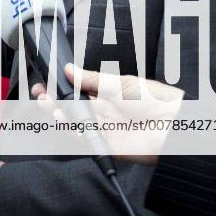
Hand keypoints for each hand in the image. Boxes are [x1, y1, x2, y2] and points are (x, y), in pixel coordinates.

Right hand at [33, 64, 183, 164]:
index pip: (79, 90)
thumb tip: (69, 69)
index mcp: (110, 93)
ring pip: (76, 123)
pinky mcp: (107, 146)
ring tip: (49, 106)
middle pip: (74, 107)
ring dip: (61, 115)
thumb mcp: (119, 83)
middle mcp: (106, 111)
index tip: (47, 84)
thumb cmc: (155, 100)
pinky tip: (64, 121)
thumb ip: (91, 79)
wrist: (174, 127)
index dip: (62, 87)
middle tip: (41, 96)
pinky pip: (85, 140)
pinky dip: (72, 132)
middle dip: (55, 101)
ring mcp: (106, 128)